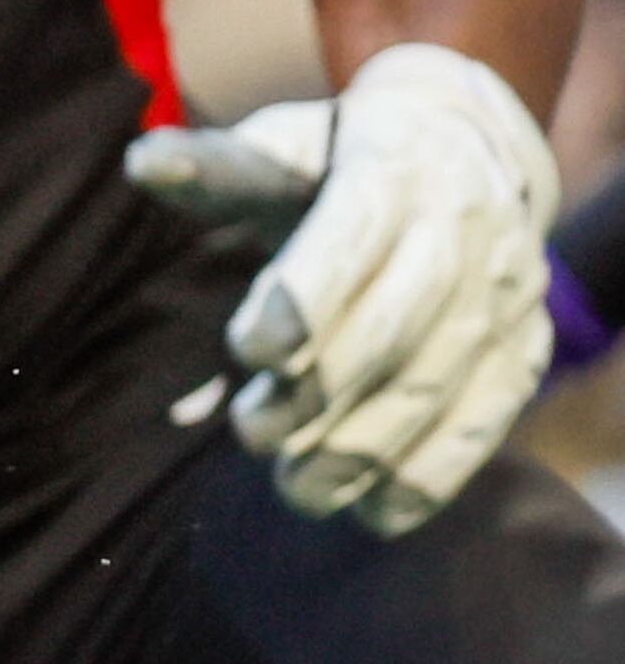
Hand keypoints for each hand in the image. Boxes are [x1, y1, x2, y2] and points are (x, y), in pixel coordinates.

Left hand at [128, 43, 555, 535]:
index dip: (306, 295)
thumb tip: (143, 165)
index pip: (355, 233)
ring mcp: (503, 293)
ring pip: (444, 380)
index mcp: (395, 171)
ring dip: (368, 447)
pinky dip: (432, 473)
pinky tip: (374, 512)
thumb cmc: (333, 164)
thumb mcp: (279, 151)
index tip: (249, 350)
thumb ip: (215, 172)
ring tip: (298, 493)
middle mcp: (464, 230)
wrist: (462, 154)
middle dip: (325, 388)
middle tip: (252, 435)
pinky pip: (488, 419)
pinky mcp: (520, 349)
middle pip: (400, 320)